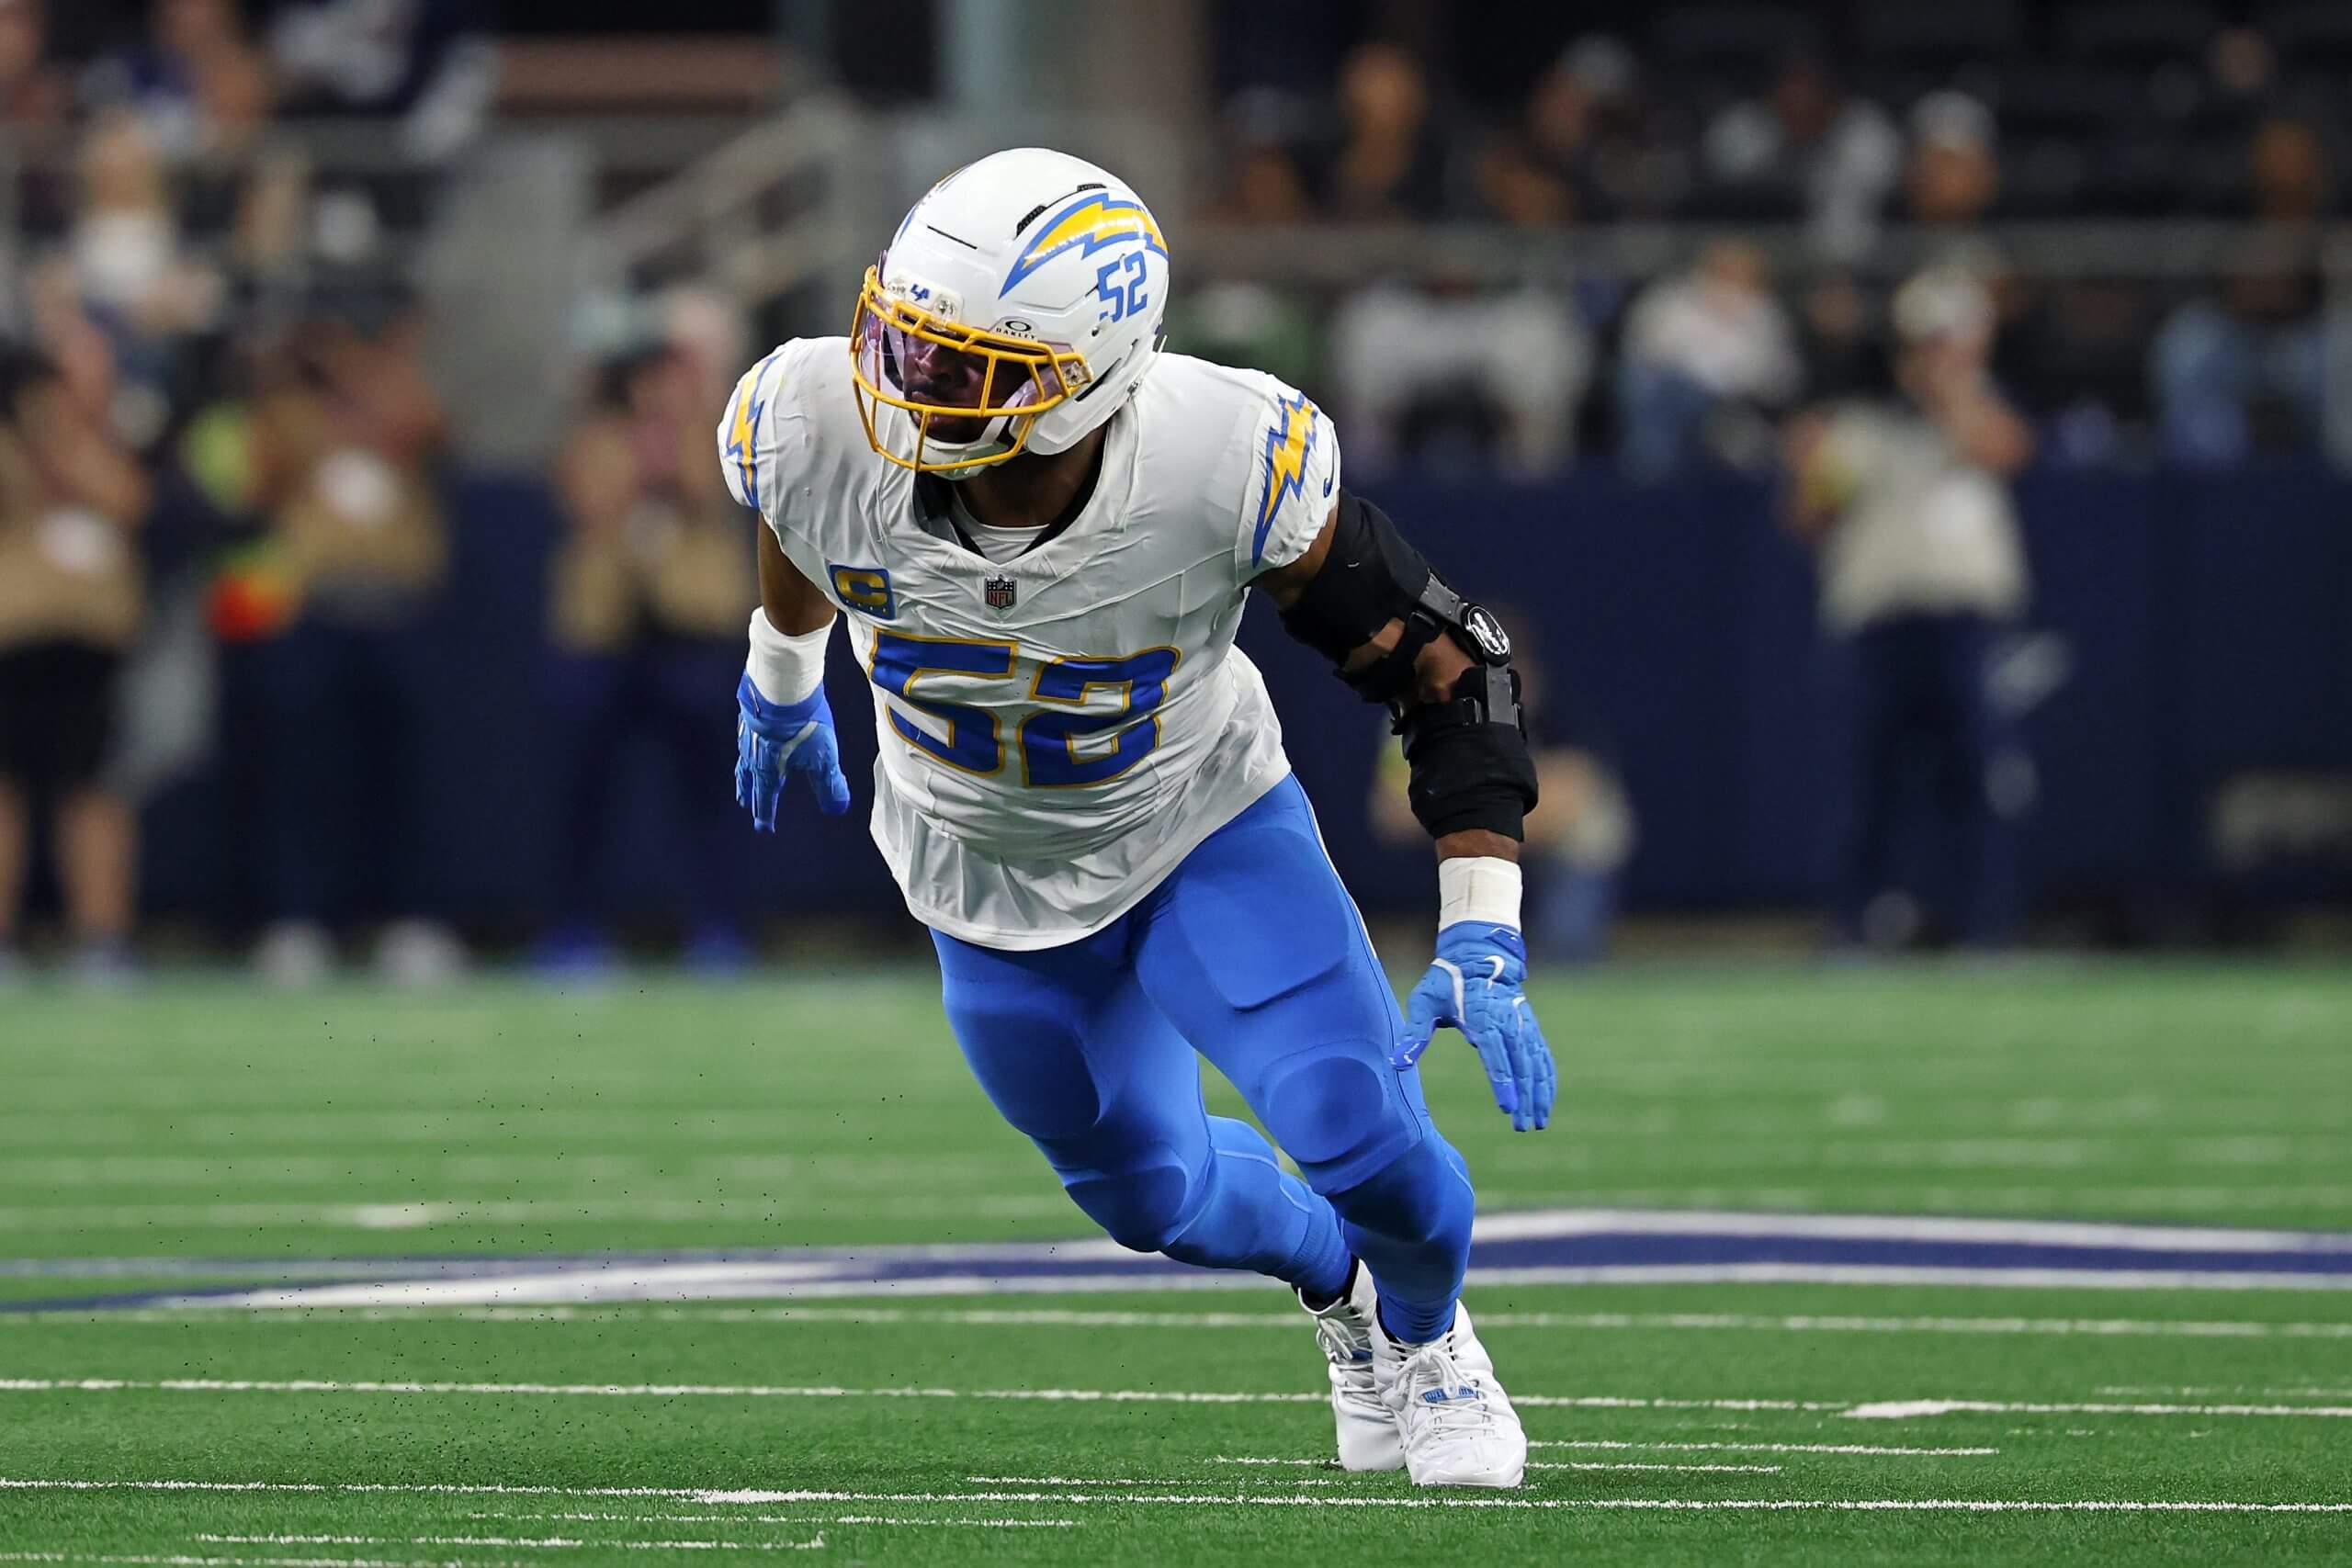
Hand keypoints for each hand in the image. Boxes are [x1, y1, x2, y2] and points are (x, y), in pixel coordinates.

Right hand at [735, 671, 851, 827]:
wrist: (782, 683)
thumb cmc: (803, 723)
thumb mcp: (823, 757)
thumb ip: (829, 784)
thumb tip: (838, 809)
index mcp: (769, 770)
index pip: (766, 798)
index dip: (766, 815)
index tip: (764, 828)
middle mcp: (753, 754)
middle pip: (749, 779)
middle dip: (748, 793)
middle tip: (745, 803)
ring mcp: (748, 732)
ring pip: (743, 758)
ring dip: (743, 772)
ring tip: (742, 777)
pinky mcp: (748, 712)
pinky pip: (744, 735)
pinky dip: (746, 745)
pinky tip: (749, 739)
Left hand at [1395, 922, 1554, 1131]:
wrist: (1479, 955)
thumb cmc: (1446, 981)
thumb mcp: (1424, 1001)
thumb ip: (1414, 1033)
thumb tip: (1397, 1063)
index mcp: (1483, 1015)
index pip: (1495, 1052)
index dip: (1503, 1080)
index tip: (1508, 1107)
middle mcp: (1509, 1021)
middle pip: (1522, 1063)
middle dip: (1525, 1097)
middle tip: (1522, 1127)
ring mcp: (1524, 1025)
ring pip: (1537, 1064)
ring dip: (1540, 1094)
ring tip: (1538, 1124)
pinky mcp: (1530, 1029)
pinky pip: (1544, 1057)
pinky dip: (1547, 1081)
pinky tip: (1546, 1103)